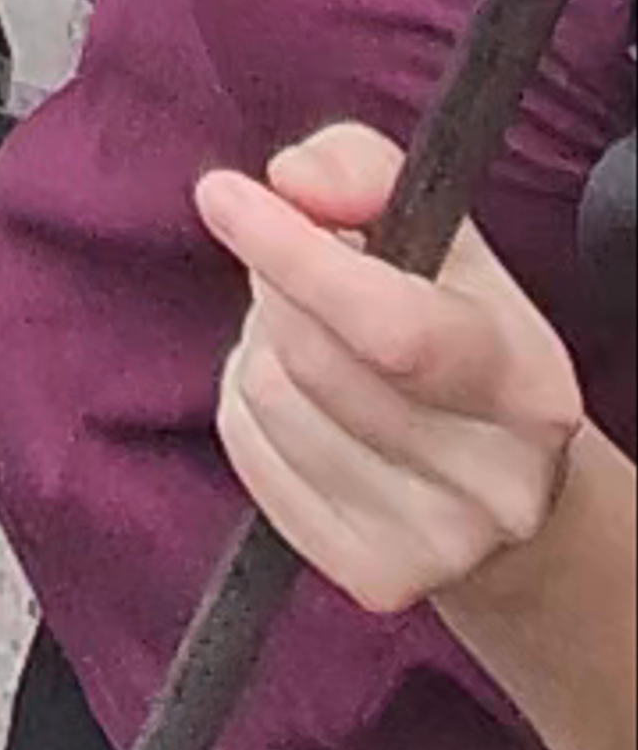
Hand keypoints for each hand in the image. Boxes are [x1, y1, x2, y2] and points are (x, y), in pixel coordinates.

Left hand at [198, 124, 587, 622]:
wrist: (500, 485)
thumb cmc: (455, 327)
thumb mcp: (439, 228)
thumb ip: (361, 171)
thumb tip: (290, 187)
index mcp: (528, 385)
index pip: (389, 325)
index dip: (295, 255)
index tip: (221, 195)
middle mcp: (493, 482)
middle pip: (312, 359)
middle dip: (276, 284)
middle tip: (296, 265)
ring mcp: (434, 544)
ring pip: (269, 400)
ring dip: (262, 341)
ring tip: (312, 334)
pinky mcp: (373, 579)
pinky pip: (248, 453)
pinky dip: (249, 405)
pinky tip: (301, 396)